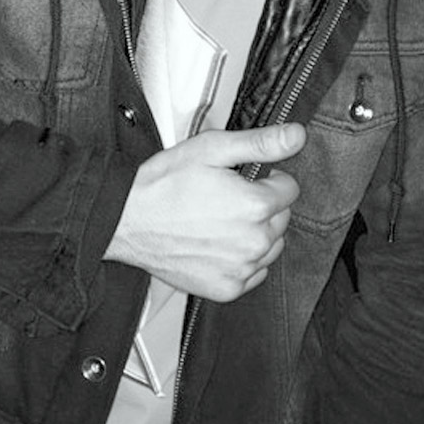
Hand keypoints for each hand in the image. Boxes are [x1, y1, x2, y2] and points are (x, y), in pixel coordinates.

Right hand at [103, 122, 306, 301]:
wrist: (126, 220)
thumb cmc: (163, 185)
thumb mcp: (212, 150)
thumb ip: (260, 143)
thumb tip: (296, 135)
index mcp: (255, 205)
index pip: (289, 189)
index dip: (268, 178)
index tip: (244, 179)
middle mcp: (253, 241)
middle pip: (282, 219)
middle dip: (262, 206)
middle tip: (225, 198)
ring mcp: (241, 269)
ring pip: (271, 247)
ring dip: (255, 234)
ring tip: (220, 221)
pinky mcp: (226, 289)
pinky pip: (254, 273)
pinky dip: (242, 261)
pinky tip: (216, 244)